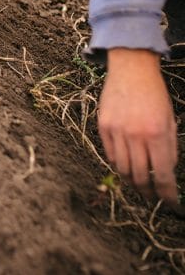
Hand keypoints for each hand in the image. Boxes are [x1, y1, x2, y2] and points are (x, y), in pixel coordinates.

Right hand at [98, 48, 178, 203]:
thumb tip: (166, 173)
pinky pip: (110, 153)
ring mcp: (117, 130)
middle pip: (139, 176)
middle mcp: (135, 135)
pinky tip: (126, 165)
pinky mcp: (103, 125)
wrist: (131, 70)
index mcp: (157, 134)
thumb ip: (169, 148)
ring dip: (132, 181)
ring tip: (139, 184)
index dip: (167, 194)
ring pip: (122, 168)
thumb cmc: (155, 95)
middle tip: (153, 196)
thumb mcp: (170, 121)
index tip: (171, 203)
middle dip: (148, 192)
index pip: (162, 176)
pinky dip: (118, 163)